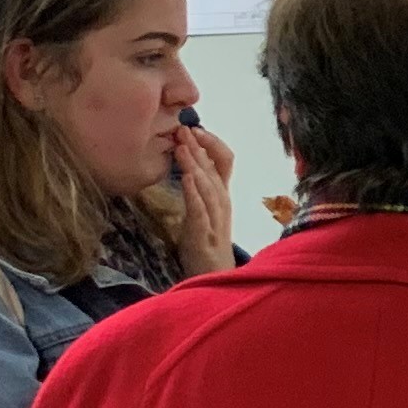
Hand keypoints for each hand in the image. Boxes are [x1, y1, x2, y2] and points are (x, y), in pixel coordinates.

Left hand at [172, 126, 237, 274]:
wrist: (215, 278)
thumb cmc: (205, 243)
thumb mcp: (203, 209)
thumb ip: (199, 188)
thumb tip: (188, 163)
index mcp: (222, 195)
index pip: (224, 161)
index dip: (212, 143)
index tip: (194, 129)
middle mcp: (223, 203)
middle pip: (215, 169)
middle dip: (199, 147)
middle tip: (182, 128)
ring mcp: (216, 220)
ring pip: (209, 187)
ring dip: (196, 165)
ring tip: (182, 147)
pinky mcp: (204, 236)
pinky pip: (201, 212)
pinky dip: (194, 194)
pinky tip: (187, 179)